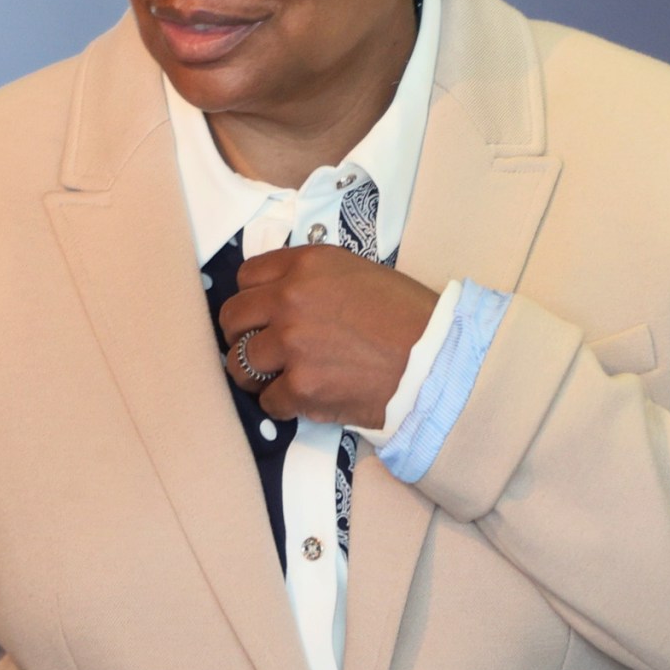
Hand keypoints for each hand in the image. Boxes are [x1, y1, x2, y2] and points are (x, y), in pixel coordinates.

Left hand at [219, 245, 439, 427]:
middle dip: (243, 336)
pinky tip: (308, 399)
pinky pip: (269, 401)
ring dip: (256, 375)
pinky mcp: (300, 387)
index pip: (247, 276)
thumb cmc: (406, 316)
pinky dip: (285, 405)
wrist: (437, 360)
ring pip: (239, 363)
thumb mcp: (355, 273)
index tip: (263, 314)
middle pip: (233, 318)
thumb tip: (276, 297)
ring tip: (280, 379)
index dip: (253, 298)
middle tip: (263, 350)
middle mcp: (290, 299)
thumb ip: (310, 280)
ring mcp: (291, 344)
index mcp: (306, 265)